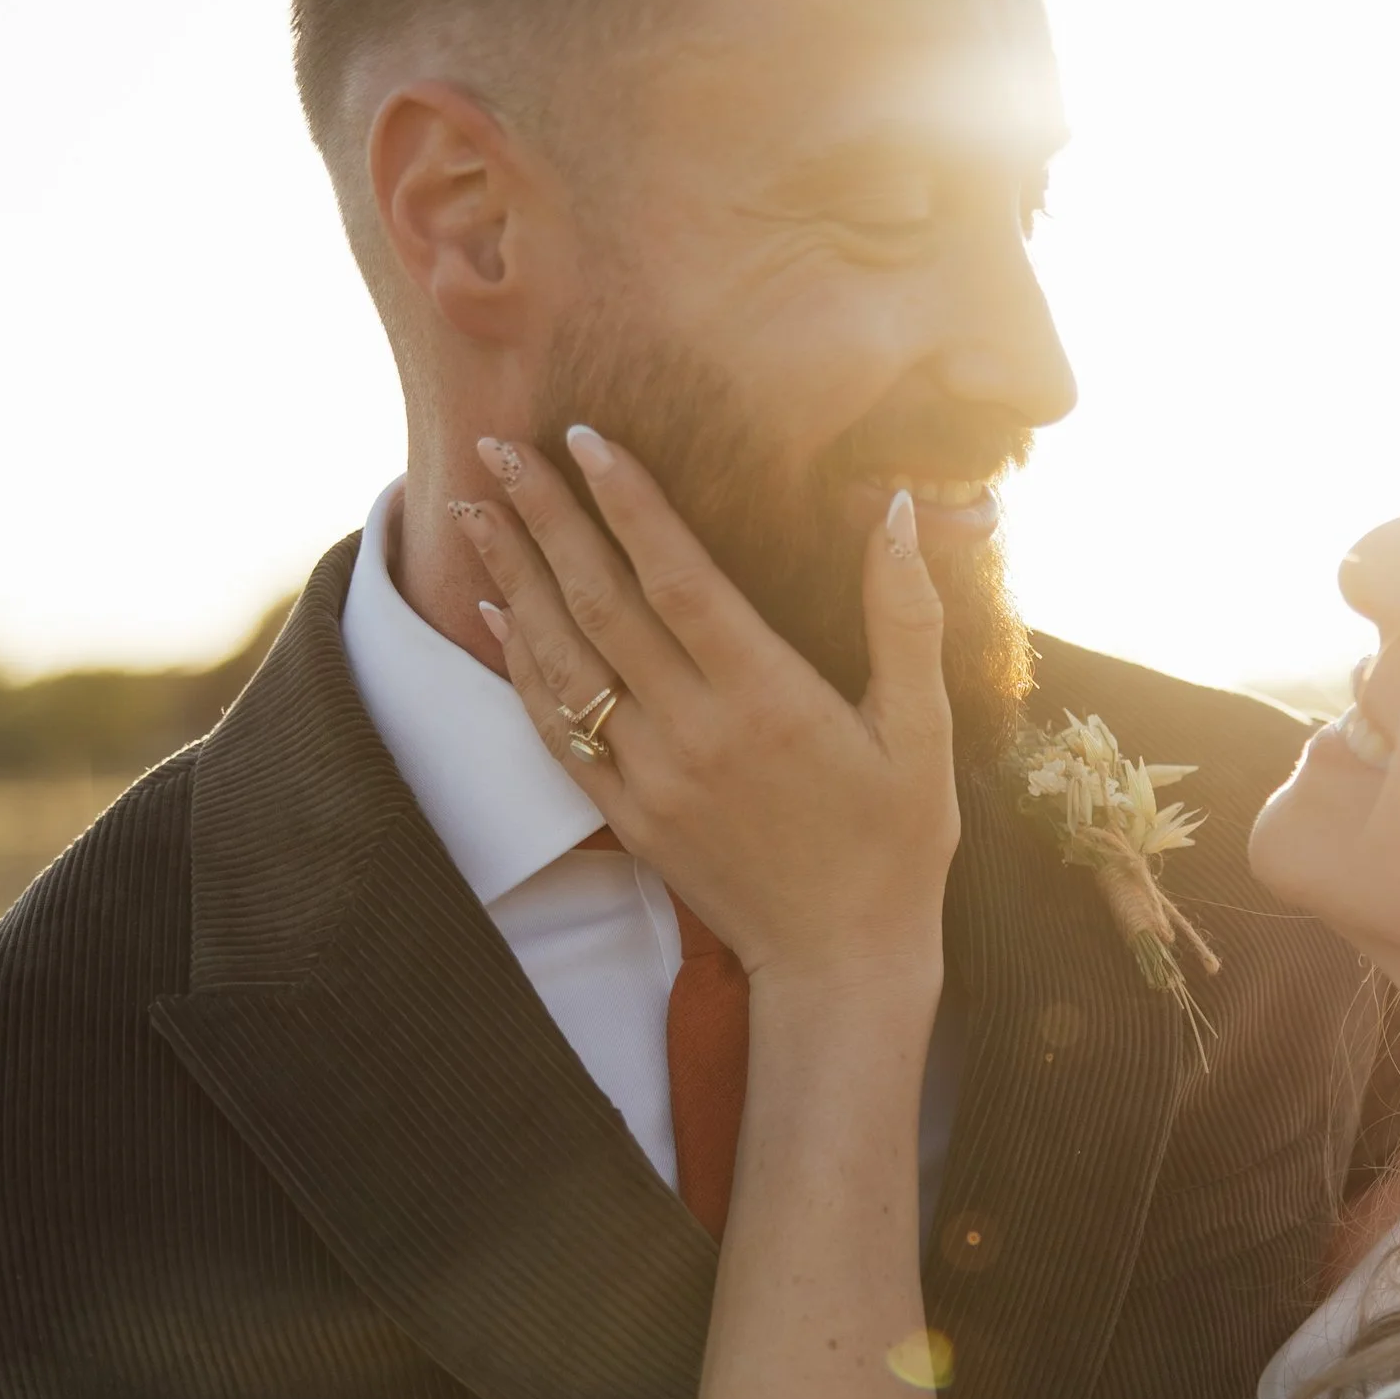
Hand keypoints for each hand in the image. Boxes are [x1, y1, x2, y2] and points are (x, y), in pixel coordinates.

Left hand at [459, 430, 956, 988]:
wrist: (841, 961)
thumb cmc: (895, 842)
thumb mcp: (923, 731)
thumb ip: (905, 617)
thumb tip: (903, 510)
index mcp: (767, 697)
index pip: (676, 576)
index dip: (626, 502)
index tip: (584, 437)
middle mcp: (695, 731)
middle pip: (599, 604)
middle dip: (545, 518)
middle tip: (498, 445)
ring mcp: (652, 778)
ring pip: (565, 661)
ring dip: (514, 580)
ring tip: (476, 511)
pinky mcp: (629, 817)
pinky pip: (557, 732)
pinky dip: (520, 668)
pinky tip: (496, 614)